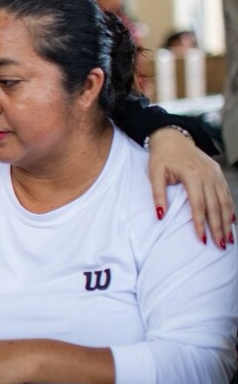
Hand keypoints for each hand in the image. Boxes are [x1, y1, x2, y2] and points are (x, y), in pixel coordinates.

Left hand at [146, 127, 233, 247]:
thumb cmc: (161, 158)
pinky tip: (232, 222)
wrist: (173, 138)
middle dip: (218, 227)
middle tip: (221, 246)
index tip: (202, 240)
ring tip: (228, 238)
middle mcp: (207, 175)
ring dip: (227, 221)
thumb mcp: (154, 174)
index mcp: (192, 175)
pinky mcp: (218, 173)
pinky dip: (230, 209)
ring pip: (224, 201)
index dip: (201, 223)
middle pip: (215, 206)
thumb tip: (160, 215)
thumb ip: (157, 194)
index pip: (198, 205)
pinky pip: (226, 193)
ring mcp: (215, 174)